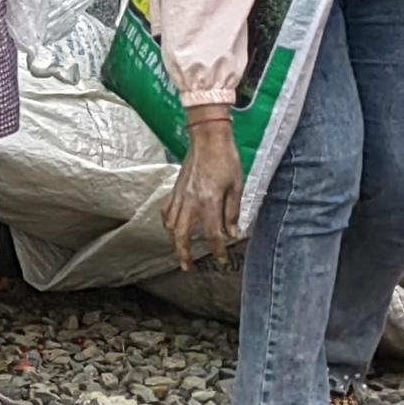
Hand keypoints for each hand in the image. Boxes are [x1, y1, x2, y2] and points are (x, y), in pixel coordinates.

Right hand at [164, 109, 243, 273]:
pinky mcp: (175, 188)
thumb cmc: (225, 158)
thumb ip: (232, 212)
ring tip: (179, 251)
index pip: (211, 235)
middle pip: (182, 236)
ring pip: (171, 225)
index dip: (217, 250)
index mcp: (207, 202)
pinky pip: (167, 211)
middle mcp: (190, 202)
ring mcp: (179, 195)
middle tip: (188, 267)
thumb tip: (233, 232)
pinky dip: (168, 223)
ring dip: (174, 241)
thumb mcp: (236, 186)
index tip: (222, 260)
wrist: (208, 137)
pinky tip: (172, 227)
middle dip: (184, 254)